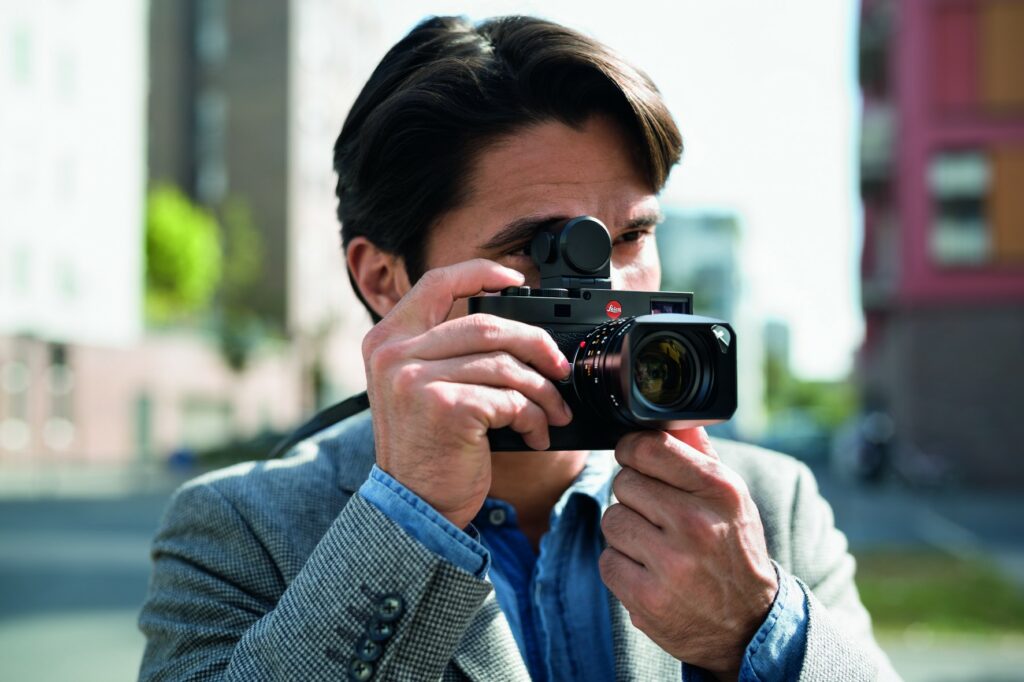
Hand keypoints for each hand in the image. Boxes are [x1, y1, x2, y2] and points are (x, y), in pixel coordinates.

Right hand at [361, 259, 572, 528]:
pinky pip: (510, 399)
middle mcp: (394, 354)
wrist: (414, 507)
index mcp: (387, 339)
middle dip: (536, 344)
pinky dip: (534, 417)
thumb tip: (515, 329)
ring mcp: (416, 379)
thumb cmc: (427, 449)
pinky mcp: (445, 407)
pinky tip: (536, 434)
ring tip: (554, 412)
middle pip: (487, 325)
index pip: (437, 282)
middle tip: (559, 367)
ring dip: (543, 391)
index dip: (481, 272)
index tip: (517, 280)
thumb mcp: (419, 388)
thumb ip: (446, 350)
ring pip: (505, 365)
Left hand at [599, 428, 777, 678]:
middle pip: (624, 482)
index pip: (649, 448)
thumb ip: (699, 454)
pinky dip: (621, 566)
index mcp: (719, 490)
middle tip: (656, 514)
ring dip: (625, 531)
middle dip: (633, 496)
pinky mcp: (647, 598)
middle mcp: (696, 524)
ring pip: (611, 520)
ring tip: (654, 544)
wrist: (748, 624)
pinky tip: (648, 571)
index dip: (632, 450)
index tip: (634, 459)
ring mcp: (671, 564)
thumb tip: (670, 418)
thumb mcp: (730, 497)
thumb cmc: (733, 548)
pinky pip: (607, 560)